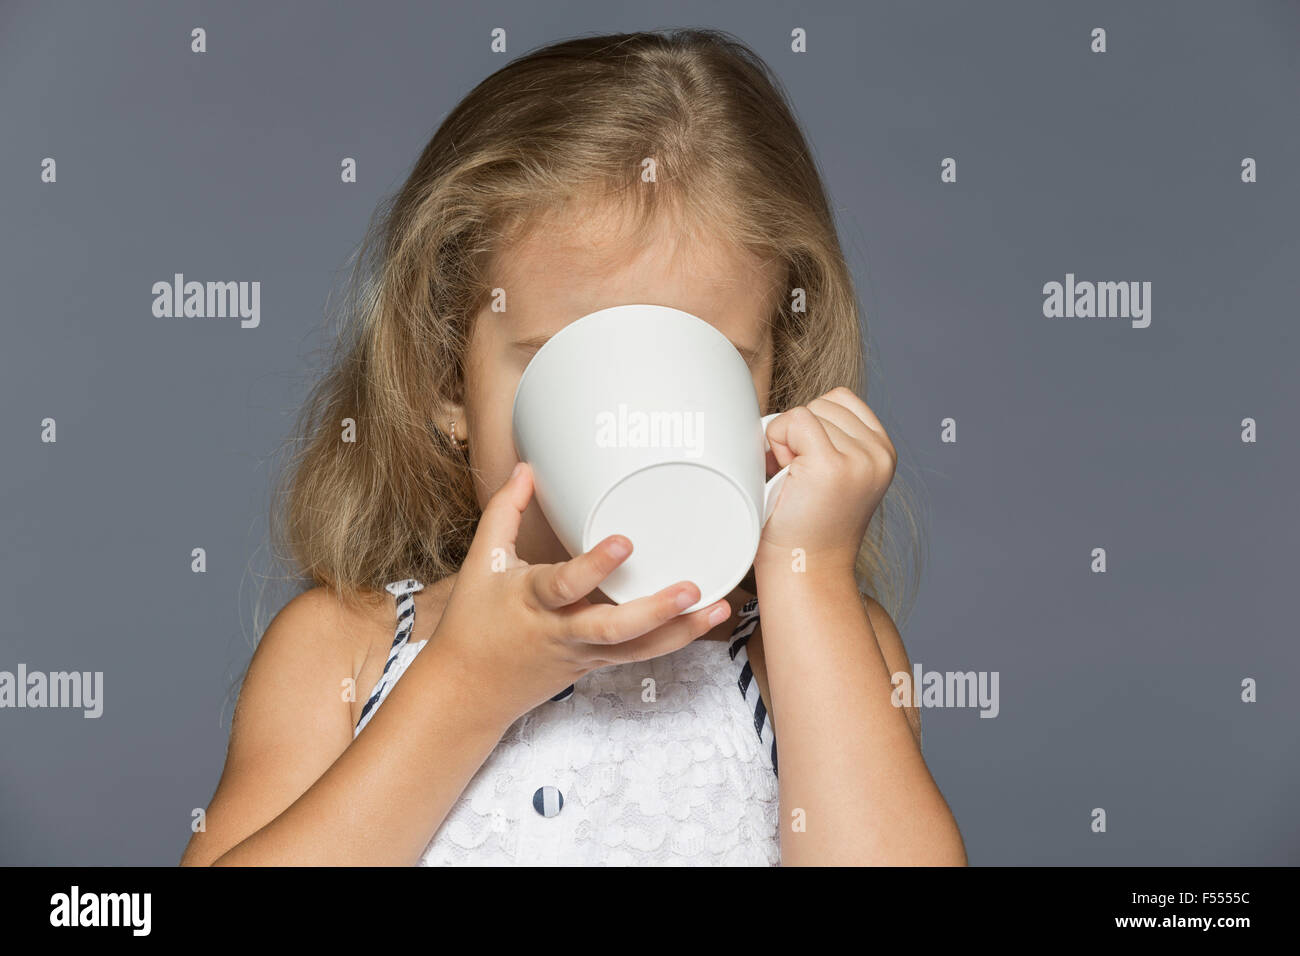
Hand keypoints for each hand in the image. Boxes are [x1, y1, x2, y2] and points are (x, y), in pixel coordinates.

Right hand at [431, 462, 730, 728]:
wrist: (470, 691)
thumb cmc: (474, 623)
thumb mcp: (481, 564)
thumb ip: (504, 513)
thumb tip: (526, 470)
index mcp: (532, 601)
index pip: (566, 585)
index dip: (595, 567)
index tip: (624, 542)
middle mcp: (563, 631)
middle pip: (613, 629)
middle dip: (654, 611)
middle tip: (690, 588)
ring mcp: (584, 653)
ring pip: (637, 650)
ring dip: (680, 630)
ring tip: (719, 606)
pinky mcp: (597, 664)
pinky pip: (639, 654)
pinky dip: (673, 638)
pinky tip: (705, 620)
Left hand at [757, 387, 896, 575]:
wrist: (804, 570)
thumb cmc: (806, 525)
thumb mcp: (835, 474)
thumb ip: (833, 438)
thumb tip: (795, 410)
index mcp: (883, 452)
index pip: (840, 400)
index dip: (814, 425)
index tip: (809, 466)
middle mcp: (879, 454)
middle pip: (823, 403)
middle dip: (799, 434)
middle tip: (799, 479)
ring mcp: (860, 459)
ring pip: (806, 411)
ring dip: (786, 441)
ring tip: (794, 482)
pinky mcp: (833, 466)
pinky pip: (795, 421)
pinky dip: (778, 443)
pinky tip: (785, 478)